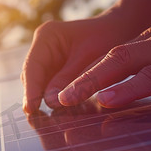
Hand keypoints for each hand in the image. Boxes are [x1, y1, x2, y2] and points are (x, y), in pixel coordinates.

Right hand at [20, 13, 134, 112]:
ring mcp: (48, 59)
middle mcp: (43, 47)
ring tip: (45, 119)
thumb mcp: (90, 60)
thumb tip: (49, 102)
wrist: (120, 31)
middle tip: (37, 119)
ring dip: (43, 100)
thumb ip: (69, 80)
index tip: (30, 108)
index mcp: (47, 36)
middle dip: (34, 96)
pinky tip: (58, 112)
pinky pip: (50, 87)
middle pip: (32, 77)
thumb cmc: (108, 38)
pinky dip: (53, 98)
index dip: (31, 89)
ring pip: (39, 84)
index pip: (33, 67)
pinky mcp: (55, 70)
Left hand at [57, 0, 150, 107]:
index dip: (87, 77)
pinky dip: (128, 88)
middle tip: (55, 99)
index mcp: (149, 45)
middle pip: (107, 61)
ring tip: (67, 99)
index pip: (111, 61)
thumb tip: (137, 96)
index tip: (66, 95)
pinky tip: (108, 99)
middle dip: (78, 80)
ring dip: (91, 82)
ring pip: (121, 64)